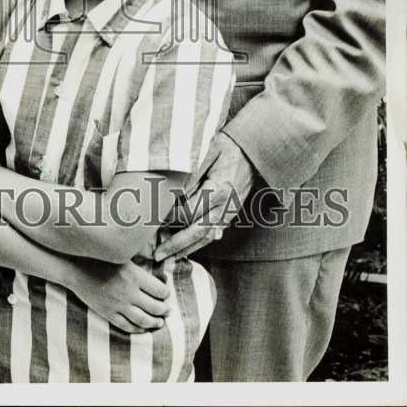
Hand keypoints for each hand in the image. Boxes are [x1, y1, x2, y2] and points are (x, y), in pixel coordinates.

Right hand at [70, 257, 171, 333]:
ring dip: (155, 323)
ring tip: (160, 322)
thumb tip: (157, 271)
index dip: (166, 293)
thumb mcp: (122, 255)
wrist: (75, 267)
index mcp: (134, 276)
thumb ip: (140, 264)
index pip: (160, 291)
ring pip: (144, 320)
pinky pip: (127, 326)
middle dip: (164, 310)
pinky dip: (138, 329)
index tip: (165, 292)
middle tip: (167, 310)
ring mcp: (118, 305)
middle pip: (155, 307)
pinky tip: (143, 328)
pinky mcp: (108, 313)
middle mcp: (129, 292)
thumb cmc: (99, 257)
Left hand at [154, 132, 255, 261]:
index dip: (170, 217)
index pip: (190, 211)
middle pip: (198, 231)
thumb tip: (174, 191)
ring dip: (187, 250)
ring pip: (207, 237)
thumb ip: (192, 171)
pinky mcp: (231, 214)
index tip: (153, 219)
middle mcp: (225, 205)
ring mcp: (230, 212)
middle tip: (156, 255)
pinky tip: (186, 252)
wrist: (253, 149)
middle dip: (176, 245)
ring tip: (168, 261)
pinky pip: (214, 234)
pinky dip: (199, 245)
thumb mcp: (208, 150)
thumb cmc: (226, 146)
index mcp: (218, 189)